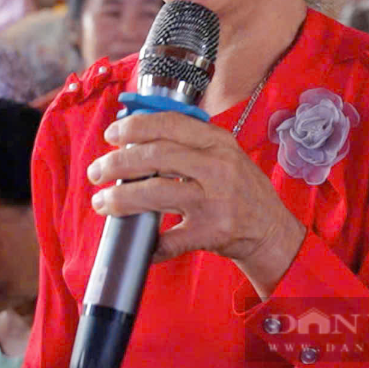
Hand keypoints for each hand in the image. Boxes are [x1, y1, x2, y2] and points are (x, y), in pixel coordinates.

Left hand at [88, 111, 306, 298]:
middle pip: (155, 156)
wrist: (272, 231)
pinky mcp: (212, 232)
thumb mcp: (224, 153)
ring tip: (102, 202)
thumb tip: (136, 137)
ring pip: (155, 193)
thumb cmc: (241, 189)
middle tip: (97, 171)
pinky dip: (150, 243)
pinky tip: (139, 243)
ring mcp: (215, 200)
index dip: (134, 127)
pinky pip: (170, 239)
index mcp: (218, 141)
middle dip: (117, 163)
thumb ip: (189, 142)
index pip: (169, 124)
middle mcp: (217, 167)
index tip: (112, 134)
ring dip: (121, 198)